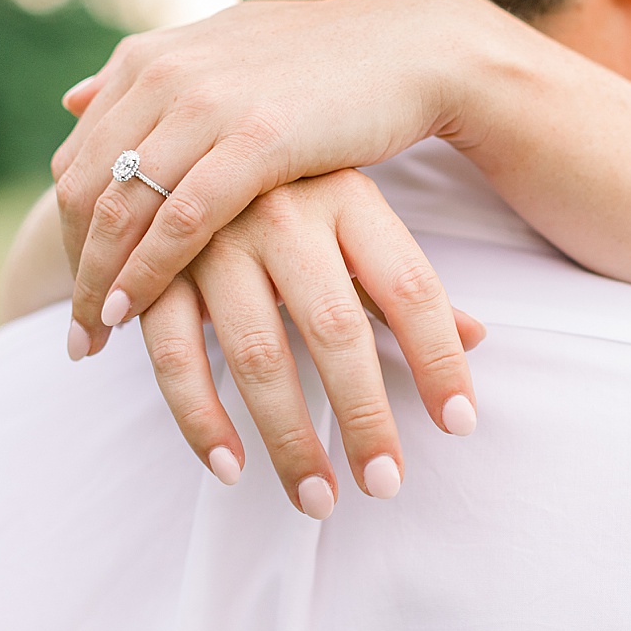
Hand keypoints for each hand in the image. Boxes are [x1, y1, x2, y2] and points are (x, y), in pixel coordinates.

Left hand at [51, 0, 524, 360]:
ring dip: (99, 282)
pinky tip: (136, 313)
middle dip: (74, 267)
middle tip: (78, 331)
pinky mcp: (256, 137)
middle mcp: (164, 75)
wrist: (409, 48)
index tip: (75, 284)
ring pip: (120, 208)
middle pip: (84, 189)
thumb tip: (73, 99)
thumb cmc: (323, 62)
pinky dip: (147, 272)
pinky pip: (179, 219)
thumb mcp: (220, 56)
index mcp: (149, 58)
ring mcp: (206, 103)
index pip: (79, 159)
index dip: (68, 231)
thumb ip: (148, 82)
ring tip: (95, 338)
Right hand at [136, 168, 485, 516]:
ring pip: (257, 354)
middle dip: (364, 416)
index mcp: (348, 197)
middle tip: (387, 484)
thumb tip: (477, 338)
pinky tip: (231, 468)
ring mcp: (212, 241)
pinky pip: (175, 357)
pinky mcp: (153, 273)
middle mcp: (282, 214)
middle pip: (336, 329)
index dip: (437, 358)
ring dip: (288, 438)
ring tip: (318, 500)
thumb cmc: (290, 193)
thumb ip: (400, 284)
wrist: (181, 130)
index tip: (459, 424)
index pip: (411, 287)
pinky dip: (200, 419)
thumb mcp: (354, 222)